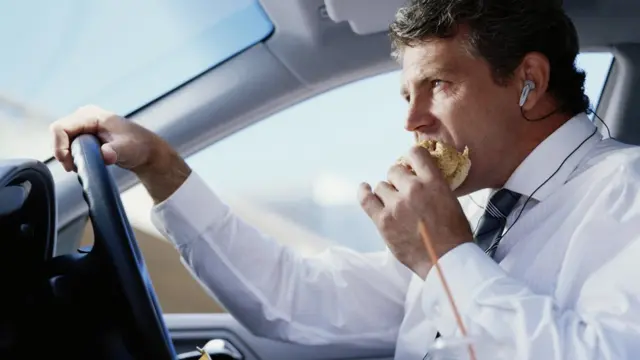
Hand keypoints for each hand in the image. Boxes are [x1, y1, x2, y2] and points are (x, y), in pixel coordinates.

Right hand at [50, 105, 162, 172]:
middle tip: (75, 168)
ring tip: (82, 166)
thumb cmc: (138, 147)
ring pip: (61, 140)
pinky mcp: (83, 133)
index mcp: (91, 115)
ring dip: (67, 155)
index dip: (59, 147)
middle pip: (58, 134)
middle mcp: (84, 116)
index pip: (61, 128)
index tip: (69, 165)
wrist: (145, 149)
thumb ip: (115, 152)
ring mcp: (82, 124)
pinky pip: (67, 144)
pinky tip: (84, 163)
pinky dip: (71, 155)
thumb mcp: (127, 150)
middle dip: (63, 153)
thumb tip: (106, 155)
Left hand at [358, 145, 472, 278]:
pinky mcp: (383, 221)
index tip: (409, 165)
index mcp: (433, 182)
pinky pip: (366, 199)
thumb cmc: (454, 235)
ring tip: (394, 204)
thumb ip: (434, 186)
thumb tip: (419, 177)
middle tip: (403, 191)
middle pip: (394, 170)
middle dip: (398, 179)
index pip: (415, 153)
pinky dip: (364, 192)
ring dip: (386, 193)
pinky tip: (365, 189)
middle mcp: (413, 189)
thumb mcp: (451, 200)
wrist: (446, 260)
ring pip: (381, 186)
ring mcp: (396, 205)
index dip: (410, 158)